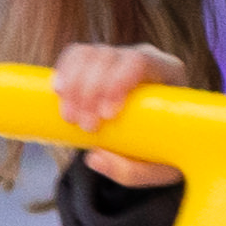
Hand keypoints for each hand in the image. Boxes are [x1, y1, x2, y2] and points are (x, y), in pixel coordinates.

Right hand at [50, 40, 187, 185]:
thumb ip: (132, 170)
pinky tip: (57, 90)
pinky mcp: (96, 63)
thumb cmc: (163, 152)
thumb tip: (94, 157)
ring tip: (70, 117)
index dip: (117, 82)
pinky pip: (75, 55)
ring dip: (74, 85)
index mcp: (168, 72)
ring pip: (88, 54)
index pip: (139, 61)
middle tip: (87, 127)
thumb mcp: (157, 170)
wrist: (157, 142)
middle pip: (110, 57)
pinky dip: (64, 71)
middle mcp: (141, 58)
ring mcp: (117, 58)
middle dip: (91, 90)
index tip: (107, 115)